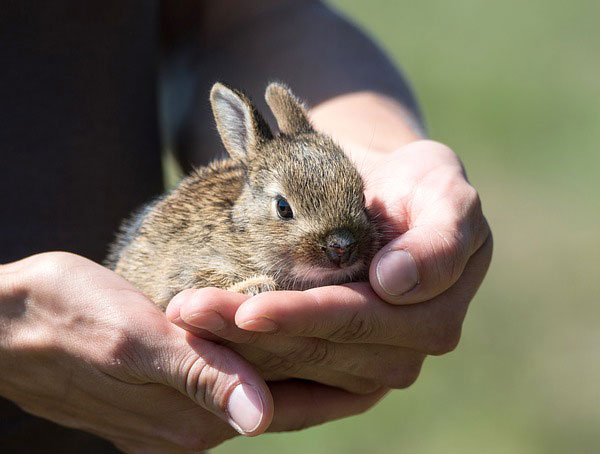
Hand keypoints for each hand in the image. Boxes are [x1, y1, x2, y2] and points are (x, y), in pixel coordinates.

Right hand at [0, 252, 382, 451]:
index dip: (340, 387)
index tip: (387, 367)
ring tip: (343, 343)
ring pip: (257, 392)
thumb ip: (200, 379)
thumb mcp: (134, 341)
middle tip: (383, 352)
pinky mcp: (158, 395)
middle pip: (280, 403)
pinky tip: (275, 343)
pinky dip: (262, 363)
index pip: (288, 407)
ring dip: (299, 370)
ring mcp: (172, 414)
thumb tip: (261, 419)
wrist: (5, 325)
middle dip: (331, 379)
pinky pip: (227, 383)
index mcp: (191, 417)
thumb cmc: (65, 319)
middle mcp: (189, 426)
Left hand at [167, 140, 491, 391]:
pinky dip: (246, 362)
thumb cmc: (422, 190)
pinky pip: (292, 375)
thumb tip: (393, 283)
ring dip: (237, 348)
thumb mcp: (447, 197)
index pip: (360, 319)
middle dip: (252, 333)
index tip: (250, 312)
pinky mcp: (346, 370)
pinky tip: (204, 345)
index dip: (305, 316)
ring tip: (185, 320)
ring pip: (298, 365)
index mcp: (436, 313)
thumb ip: (439, 240)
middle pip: (320, 348)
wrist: (397, 203)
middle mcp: (408, 352)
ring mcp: (376, 366)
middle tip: (189, 312)